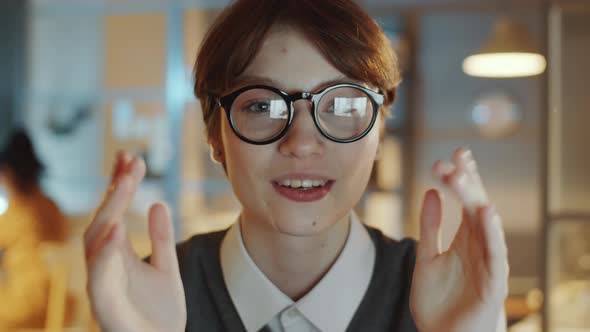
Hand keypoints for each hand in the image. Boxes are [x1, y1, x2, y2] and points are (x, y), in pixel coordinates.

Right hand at [84, 152, 185, 331]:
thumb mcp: (167, 268)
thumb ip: (160, 238)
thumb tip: (158, 202)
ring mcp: (102, 286)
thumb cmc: (159, 313)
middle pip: (104, 220)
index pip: (115, 214)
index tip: (131, 158)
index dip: (120, 186)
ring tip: (124, 182)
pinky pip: (100, 278)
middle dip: (116, 190)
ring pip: (96, 244)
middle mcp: (105, 268)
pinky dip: (106, 253)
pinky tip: (117, 227)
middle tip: (131, 160)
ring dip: (110, 211)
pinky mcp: (106, 307)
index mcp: (117, 257)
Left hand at [410, 148, 508, 331]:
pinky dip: (491, 233)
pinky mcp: (493, 283)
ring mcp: (489, 263)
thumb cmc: (437, 302)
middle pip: (476, 207)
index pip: (466, 202)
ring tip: (462, 176)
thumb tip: (432, 191)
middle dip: (465, 182)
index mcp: (465, 239)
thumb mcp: (426, 257)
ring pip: (485, 225)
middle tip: (452, 159)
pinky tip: (486, 211)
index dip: (462, 178)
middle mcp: (480, 246)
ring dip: (474, 199)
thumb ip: (430, 226)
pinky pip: (495, 254)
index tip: (454, 154)